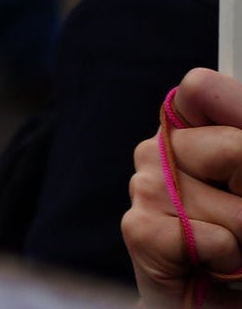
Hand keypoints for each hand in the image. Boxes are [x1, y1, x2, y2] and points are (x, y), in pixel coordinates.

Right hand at [127, 69, 241, 304]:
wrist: (228, 301)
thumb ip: (237, 126)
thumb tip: (198, 83)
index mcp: (194, 129)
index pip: (202, 89)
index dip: (236, 112)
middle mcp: (165, 149)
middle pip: (234, 148)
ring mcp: (145, 186)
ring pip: (226, 202)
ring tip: (236, 251)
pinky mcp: (138, 228)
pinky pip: (198, 234)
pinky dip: (222, 258)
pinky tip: (211, 264)